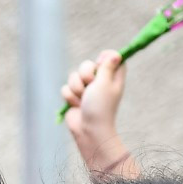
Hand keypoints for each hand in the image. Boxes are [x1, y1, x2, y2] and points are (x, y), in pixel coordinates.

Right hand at [61, 50, 131, 172]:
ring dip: (76, 88)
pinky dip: (70, 97)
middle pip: (88, 64)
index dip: (105, 57)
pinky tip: (77, 106)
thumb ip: (107, 67)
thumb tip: (116, 54)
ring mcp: (86, 89)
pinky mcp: (74, 97)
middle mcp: (100, 82)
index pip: (111, 58)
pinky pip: (66, 88)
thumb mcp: (105, 83)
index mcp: (112, 77)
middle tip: (90, 84)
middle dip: (84, 74)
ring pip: (73, 76)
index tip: (100, 63)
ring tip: (83, 99)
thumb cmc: (100, 107)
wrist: (88, 129)